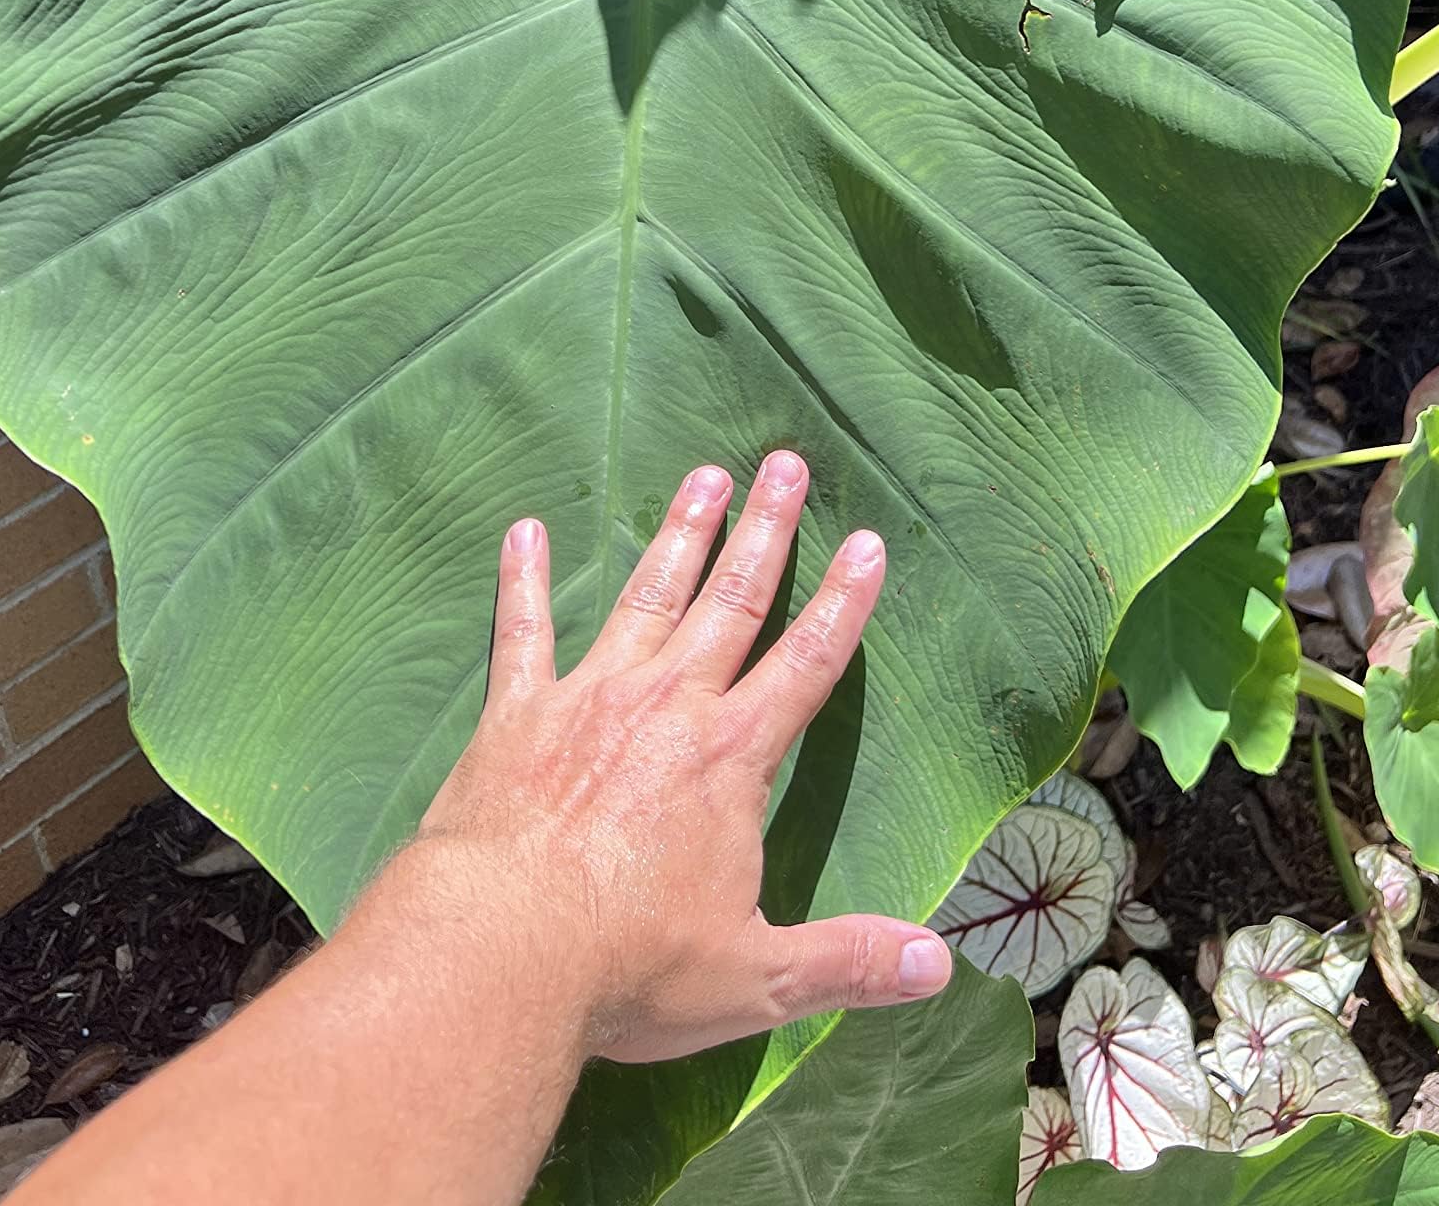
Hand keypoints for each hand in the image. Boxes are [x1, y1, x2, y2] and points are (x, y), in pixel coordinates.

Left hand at [407, 451, 952, 1065]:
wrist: (498, 951)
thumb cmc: (629, 967)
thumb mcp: (756, 977)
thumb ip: (850, 960)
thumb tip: (940, 964)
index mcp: (731, 759)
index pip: (806, 663)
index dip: (841, 603)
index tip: (867, 540)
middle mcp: (667, 706)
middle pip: (730, 602)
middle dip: (764, 530)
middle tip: (784, 462)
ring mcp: (589, 698)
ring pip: (646, 596)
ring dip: (678, 534)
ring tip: (702, 476)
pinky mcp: (517, 713)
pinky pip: (522, 631)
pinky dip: (524, 579)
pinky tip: (524, 530)